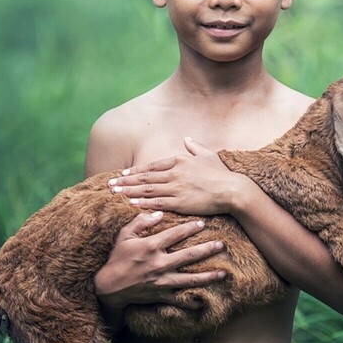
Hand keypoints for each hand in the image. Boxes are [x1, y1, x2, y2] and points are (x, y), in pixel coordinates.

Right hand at [94, 211, 226, 315]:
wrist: (108, 287)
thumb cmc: (116, 258)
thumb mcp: (124, 236)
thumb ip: (140, 222)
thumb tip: (158, 213)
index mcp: (151, 247)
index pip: (175, 234)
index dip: (190, 228)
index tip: (203, 223)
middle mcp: (160, 264)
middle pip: (189, 256)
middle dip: (207, 250)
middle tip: (222, 245)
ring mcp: (162, 282)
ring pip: (190, 279)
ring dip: (208, 276)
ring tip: (223, 273)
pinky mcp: (160, 295)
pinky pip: (179, 300)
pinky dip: (192, 302)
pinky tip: (204, 301)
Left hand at [108, 137, 255, 216]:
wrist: (232, 190)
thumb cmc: (222, 174)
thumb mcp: (208, 155)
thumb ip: (195, 147)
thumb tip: (187, 138)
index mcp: (179, 160)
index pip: (152, 166)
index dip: (135, 170)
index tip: (122, 173)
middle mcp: (174, 173)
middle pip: (144, 177)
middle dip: (125, 181)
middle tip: (109, 184)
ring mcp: (176, 188)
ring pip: (146, 189)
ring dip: (128, 191)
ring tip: (114, 193)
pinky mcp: (179, 202)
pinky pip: (156, 202)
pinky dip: (142, 202)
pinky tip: (130, 203)